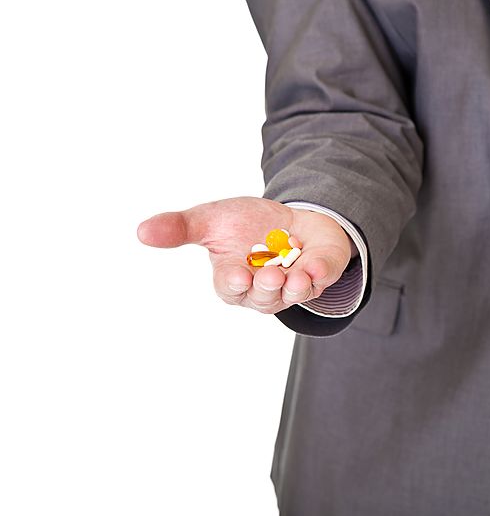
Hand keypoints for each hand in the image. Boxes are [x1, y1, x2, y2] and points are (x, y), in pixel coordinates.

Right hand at [137, 197, 355, 313]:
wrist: (292, 217)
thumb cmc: (247, 225)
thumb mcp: (212, 220)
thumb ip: (181, 228)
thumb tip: (141, 231)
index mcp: (234, 279)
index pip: (231, 289)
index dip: (234, 284)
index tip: (238, 277)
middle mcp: (264, 289)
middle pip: (263, 298)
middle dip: (267, 288)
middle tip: (271, 275)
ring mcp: (294, 285)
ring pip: (293, 294)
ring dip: (294, 287)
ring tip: (294, 275)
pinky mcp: (320, 275)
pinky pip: (321, 279)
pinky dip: (320, 273)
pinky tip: (315, 266)